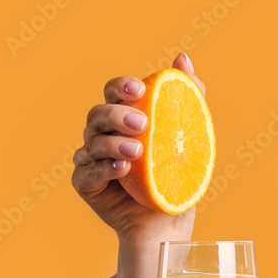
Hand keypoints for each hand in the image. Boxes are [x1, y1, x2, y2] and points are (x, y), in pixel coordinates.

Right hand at [72, 52, 203, 245]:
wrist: (171, 219)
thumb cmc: (178, 174)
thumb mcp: (190, 134)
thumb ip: (187, 96)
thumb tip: (182, 58)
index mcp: (123, 118)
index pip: (113, 92)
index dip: (121, 86)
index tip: (140, 88)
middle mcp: (103, 134)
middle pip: (97, 114)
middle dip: (116, 114)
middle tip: (142, 123)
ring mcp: (92, 159)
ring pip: (92, 142)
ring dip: (113, 144)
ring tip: (138, 151)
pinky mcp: (87, 184)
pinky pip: (88, 172)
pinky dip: (104, 168)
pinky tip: (123, 169)